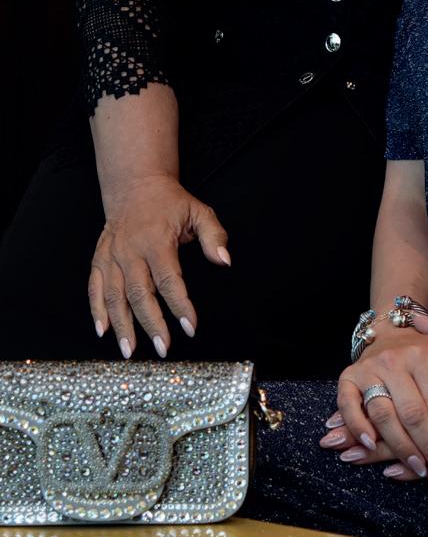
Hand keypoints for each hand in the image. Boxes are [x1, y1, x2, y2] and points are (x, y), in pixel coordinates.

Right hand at [88, 173, 229, 358]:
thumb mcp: (199, 211)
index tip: (191, 327)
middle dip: (152, 324)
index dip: (180, 305)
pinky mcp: (99, 258)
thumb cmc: (171, 202)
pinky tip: (103, 330)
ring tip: (130, 350)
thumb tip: (225, 261)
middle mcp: (131, 251)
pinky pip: (94, 288)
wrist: (136, 186)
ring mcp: (112, 256)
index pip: (169, 280)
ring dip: (122, 325)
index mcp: (157, 241)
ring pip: (114, 296)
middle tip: (163, 348)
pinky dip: (96, 310)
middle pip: (140, 294)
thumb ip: (214, 236)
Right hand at [324, 328, 427, 484]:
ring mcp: (368, 370)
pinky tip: (371, 447)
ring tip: (420, 469)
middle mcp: (394, 360)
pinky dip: (357, 427)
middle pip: (413, 414)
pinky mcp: (348, 378)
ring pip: (384, 416)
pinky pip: (348, 406)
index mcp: (422, 354)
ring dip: (401, 448)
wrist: (391, 336)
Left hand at [325, 314, 427, 482]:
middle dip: (360, 432)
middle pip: (394, 419)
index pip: (394, 394)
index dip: (365, 405)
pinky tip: (390, 473)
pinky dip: (409, 468)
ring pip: (409, 442)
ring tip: (347, 459)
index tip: (336, 415)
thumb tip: (416, 316)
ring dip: (376, 452)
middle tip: (330, 443)